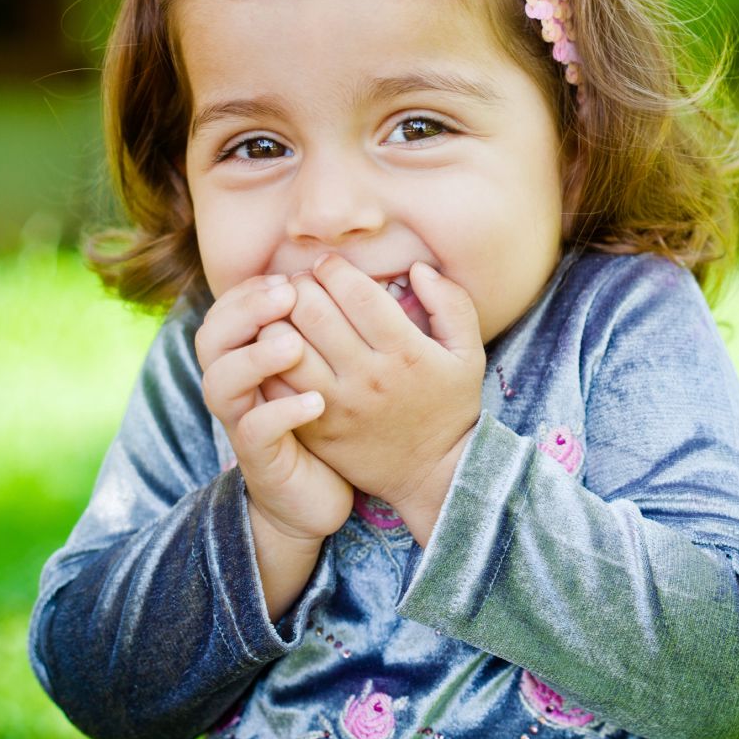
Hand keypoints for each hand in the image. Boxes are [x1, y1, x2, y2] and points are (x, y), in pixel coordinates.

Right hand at [195, 274, 353, 544]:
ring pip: (221, 382)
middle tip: (287, 296)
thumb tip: (345, 275)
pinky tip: (316, 401)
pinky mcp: (261, 459)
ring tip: (294, 345)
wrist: (316, 498)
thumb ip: (326, 326)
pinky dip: (281, 412)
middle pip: (211, 338)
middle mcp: (238, 388)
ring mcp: (244, 423)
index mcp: (248, 358)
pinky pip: (255, 431)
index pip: (227, 311)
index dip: (251, 291)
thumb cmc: (327, 425)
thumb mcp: (325, 370)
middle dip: (246, 310)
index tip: (290, 278)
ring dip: (255, 357)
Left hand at [275, 254, 485, 541]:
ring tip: (284, 310)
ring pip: (286, 346)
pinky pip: (277, 383)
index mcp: (407, 352)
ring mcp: (338, 405)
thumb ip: (451, 303)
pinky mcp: (316, 428)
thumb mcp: (468, 353)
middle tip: (300, 282)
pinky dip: (270, 358)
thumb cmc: (450, 405)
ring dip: (278, 318)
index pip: (356, 293)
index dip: (334, 269)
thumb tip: (417, 268)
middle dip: (300, 285)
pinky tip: (276, 347)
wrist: (433, 473)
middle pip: (314, 312)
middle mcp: (369, 376)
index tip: (328, 265)